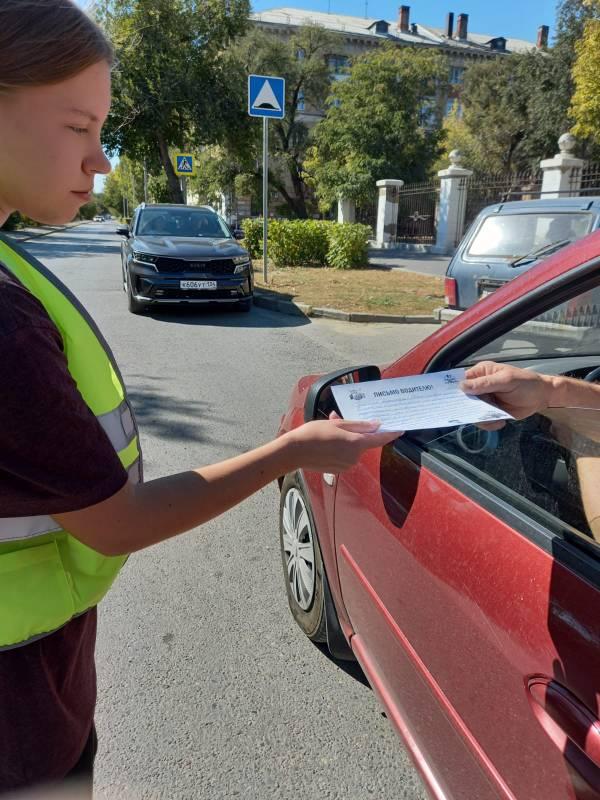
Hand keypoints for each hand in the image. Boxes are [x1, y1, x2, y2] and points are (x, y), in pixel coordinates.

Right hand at [285, 413, 400, 472]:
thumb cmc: (313, 434)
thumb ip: (359, 425)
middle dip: (355, 432)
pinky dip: (340, 449)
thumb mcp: (337, 424)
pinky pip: (345, 456)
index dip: (390, 433)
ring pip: (353, 449)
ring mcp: (347, 465)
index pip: (379, 439)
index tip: (400, 430)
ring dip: (346, 440)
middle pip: (363, 442)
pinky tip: (326, 444)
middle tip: (338, 422)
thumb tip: (376, 425)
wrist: (294, 452)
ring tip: (327, 434)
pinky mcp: (339, 470)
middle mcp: (354, 457)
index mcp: (356, 443)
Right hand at [460, 361, 552, 429]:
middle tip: (479, 413)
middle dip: (469, 408)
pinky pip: (482, 420)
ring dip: (481, 418)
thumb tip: (462, 386)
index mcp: (481, 373)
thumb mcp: (506, 380)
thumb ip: (485, 384)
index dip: (455, 390)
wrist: (542, 397)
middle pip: (464, 399)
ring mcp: (484, 400)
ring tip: (496, 419)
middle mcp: (480, 386)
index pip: (461, 380)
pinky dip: (489, 424)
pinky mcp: (490, 412)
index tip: (452, 401)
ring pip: (471, 412)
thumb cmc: (525, 382)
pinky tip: (501, 422)